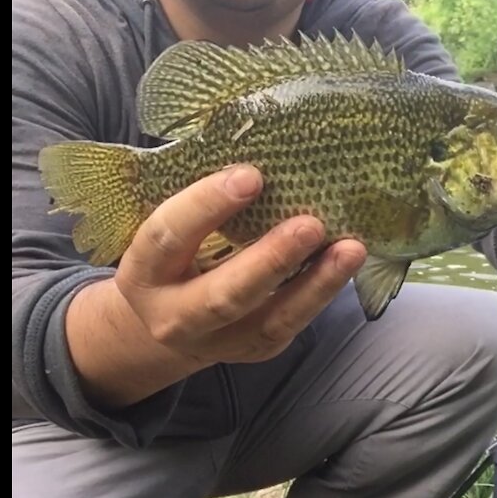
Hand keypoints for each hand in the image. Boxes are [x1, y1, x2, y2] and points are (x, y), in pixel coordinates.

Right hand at [66, 164, 366, 409]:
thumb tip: (259, 148)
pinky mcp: (256, 349)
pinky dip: (323, 292)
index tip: (250, 175)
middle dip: (270, 259)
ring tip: (351, 248)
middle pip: (224, 294)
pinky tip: (347, 262)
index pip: (168, 236)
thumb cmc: (174, 254)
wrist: (163, 324)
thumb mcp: (168, 230)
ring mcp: (219, 341)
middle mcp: (175, 316)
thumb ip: (198, 203)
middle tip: (310, 223)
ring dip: (316, 283)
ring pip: (271, 319)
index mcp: (145, 272)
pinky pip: (293, 323)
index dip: (206, 205)